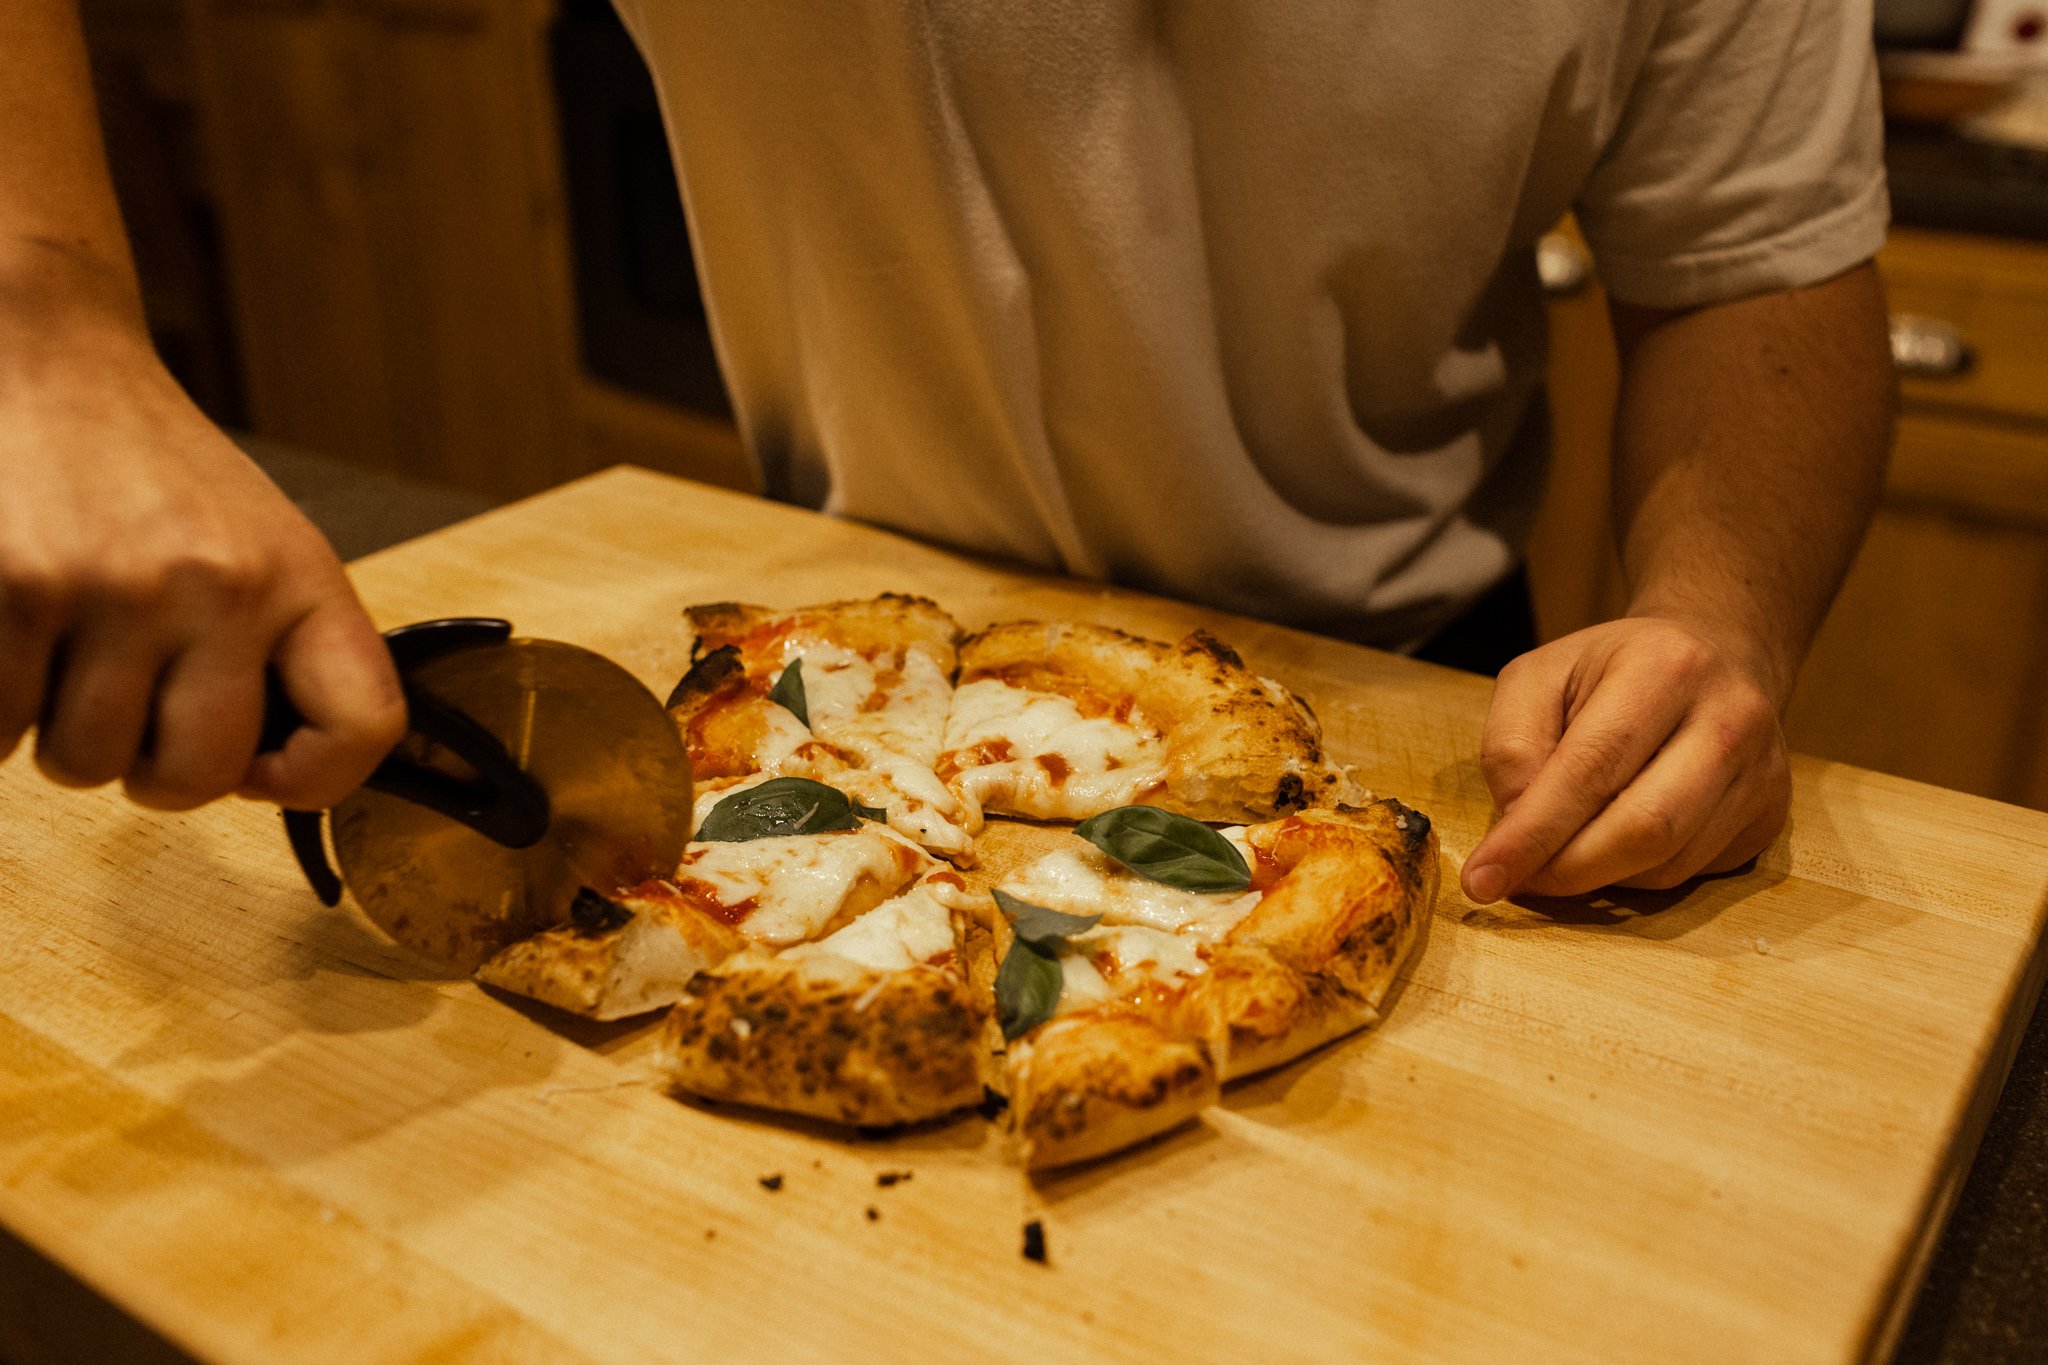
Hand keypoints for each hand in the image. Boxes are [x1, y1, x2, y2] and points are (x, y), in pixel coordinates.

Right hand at [0, 320, 404, 809]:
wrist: (48, 361)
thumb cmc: (153, 474)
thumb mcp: (259, 544)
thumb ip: (279, 650)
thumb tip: (273, 777)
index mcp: (300, 577)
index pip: (364, 722)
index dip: (316, 777)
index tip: (264, 773)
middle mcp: (220, 584)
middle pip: (194, 777)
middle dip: (152, 771)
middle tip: (131, 713)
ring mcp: (115, 588)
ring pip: (84, 764)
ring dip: (62, 734)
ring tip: (70, 657)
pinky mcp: (17, 590)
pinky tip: (19, 641)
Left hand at [1459, 617, 1791, 901]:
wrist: (1714, 653)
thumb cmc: (1610, 670)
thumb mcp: (1539, 676)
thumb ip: (1511, 744)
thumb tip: (1515, 830)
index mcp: (1666, 667)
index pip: (1591, 768)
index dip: (1533, 834)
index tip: (1482, 880)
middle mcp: (1731, 717)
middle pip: (1645, 827)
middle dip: (1567, 870)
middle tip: (1516, 883)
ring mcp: (1762, 771)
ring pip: (1669, 863)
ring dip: (1598, 878)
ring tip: (1559, 854)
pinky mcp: (1770, 815)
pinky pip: (1691, 873)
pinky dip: (1635, 876)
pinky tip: (1611, 844)